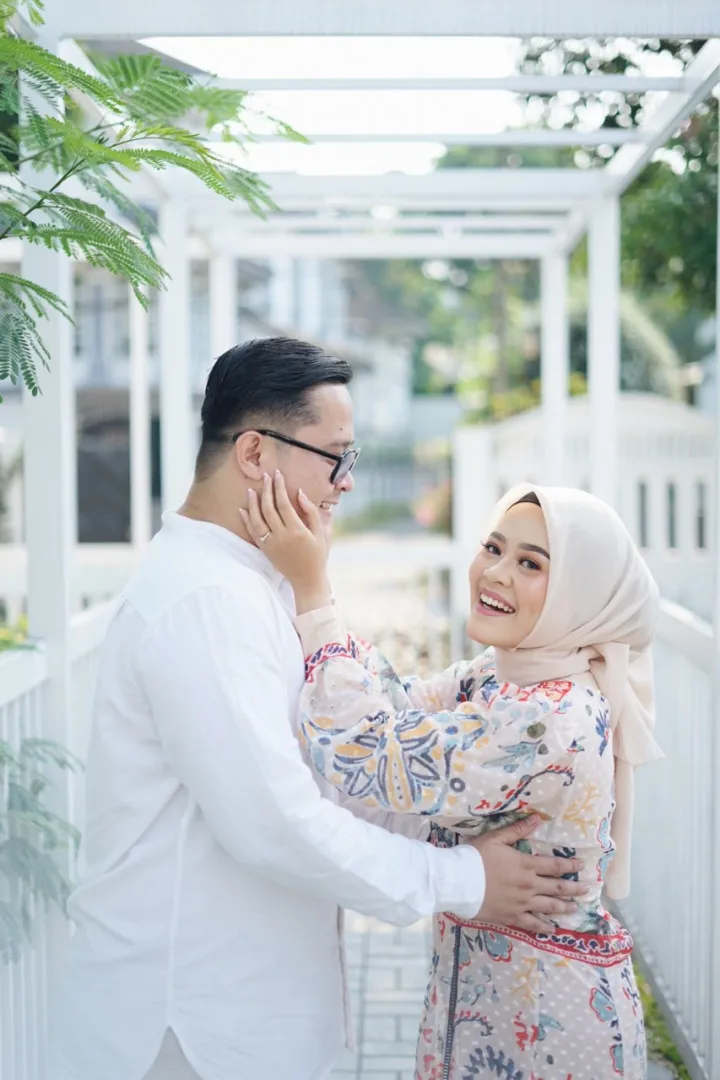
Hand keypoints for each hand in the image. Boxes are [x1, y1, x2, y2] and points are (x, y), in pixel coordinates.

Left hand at [239, 471, 331, 609]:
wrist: (307, 580)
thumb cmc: (318, 555)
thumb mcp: (321, 533)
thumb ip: (312, 512)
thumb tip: (300, 493)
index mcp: (297, 531)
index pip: (284, 504)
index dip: (280, 487)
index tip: (278, 475)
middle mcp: (282, 536)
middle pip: (269, 508)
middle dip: (266, 490)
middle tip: (265, 477)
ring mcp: (271, 544)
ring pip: (257, 520)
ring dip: (253, 504)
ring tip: (251, 490)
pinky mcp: (265, 550)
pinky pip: (253, 533)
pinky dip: (246, 520)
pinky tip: (243, 509)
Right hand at [467, 816, 588, 932]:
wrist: (459, 882)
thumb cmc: (476, 857)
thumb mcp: (495, 838)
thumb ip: (517, 830)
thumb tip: (536, 819)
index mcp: (526, 865)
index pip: (554, 866)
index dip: (570, 866)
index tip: (581, 866)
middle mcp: (529, 886)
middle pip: (557, 888)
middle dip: (574, 888)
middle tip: (587, 889)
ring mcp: (522, 903)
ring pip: (549, 907)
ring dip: (564, 907)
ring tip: (575, 908)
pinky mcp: (512, 917)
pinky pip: (532, 924)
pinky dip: (544, 927)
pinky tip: (552, 929)